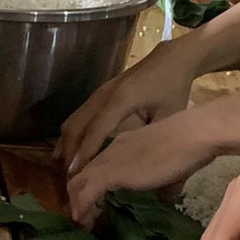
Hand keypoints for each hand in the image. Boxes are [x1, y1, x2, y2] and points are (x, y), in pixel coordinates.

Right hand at [56, 40, 202, 174]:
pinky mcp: (98, 94)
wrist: (171, 59)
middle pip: (76, 126)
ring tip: (66, 171)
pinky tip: (72, 152)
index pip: (96, 130)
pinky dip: (72, 135)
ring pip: (72, 121)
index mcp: (121, 101)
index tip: (74, 174)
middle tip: (69, 181)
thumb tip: (150, 169)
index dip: (84, 152)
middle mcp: (103, 96)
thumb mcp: (169, 115)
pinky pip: (78, 116)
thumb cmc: (173, 87)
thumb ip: (155, 139)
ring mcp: (98, 93)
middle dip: (70, 153)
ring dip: (66, 145)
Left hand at [65, 108, 218, 224]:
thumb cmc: (188, 147)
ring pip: (77, 182)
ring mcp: (110, 160)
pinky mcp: (113, 172)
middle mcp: (111, 151)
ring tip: (84, 222)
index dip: (88, 187)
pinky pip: (86, 191)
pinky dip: (82, 207)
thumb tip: (166, 196)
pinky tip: (85, 220)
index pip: (95, 166)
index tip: (94, 206)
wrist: (193, 135)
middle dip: (76, 197)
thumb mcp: (171, 168)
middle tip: (83, 217)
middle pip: (80, 174)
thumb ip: (165, 181)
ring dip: (76, 205)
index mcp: (123, 146)